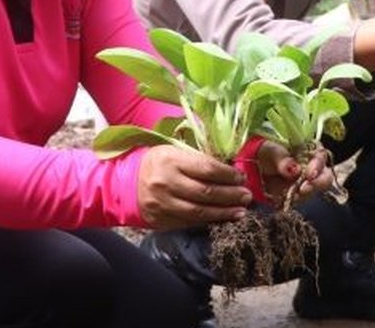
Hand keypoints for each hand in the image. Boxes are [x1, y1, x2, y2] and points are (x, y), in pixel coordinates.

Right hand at [137, 145, 251, 229]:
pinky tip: (221, 219)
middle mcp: (166, 183)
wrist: (127, 182)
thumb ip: (199, 160)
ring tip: (241, 211)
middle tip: (247, 196)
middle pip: (206, 192)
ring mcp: (163, 204)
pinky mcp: (161, 220)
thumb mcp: (175, 152)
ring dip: (223, 212)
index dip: (228, 175)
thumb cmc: (158, 163)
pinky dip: (208, 221)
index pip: (207, 169)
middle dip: (230, 195)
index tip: (241, 177)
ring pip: (199, 212)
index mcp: (171, 160)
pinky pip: (189, 223)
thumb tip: (230, 170)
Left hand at [256, 142, 333, 205]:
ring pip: (315, 191)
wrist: (252, 167)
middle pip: (325, 176)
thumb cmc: (264, 152)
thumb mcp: (269, 150)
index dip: (318, 166)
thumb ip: (281, 158)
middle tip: (304, 190)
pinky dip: (295, 201)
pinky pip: (301, 200)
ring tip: (291, 196)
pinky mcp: (297, 195)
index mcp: (307, 151)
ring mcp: (305, 183)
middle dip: (318, 184)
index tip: (309, 174)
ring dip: (305, 195)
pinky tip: (286, 200)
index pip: (321, 156)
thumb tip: (294, 169)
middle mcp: (311, 167)